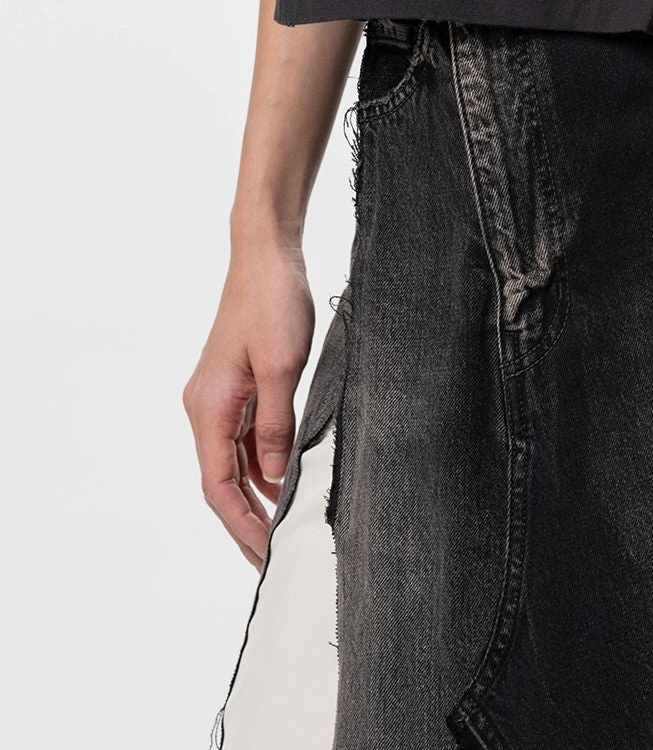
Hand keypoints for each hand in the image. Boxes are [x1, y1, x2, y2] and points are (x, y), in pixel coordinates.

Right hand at [183, 241, 314, 567]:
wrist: (267, 254)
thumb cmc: (274, 302)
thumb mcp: (284, 366)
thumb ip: (278, 424)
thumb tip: (275, 476)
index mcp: (208, 408)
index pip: (218, 486)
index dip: (241, 525)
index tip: (265, 557)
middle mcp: (206, 407)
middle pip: (221, 481)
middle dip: (245, 521)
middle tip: (274, 559)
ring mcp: (220, 397)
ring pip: (234, 461)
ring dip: (257, 494)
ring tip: (284, 528)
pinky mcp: (237, 385)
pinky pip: (245, 437)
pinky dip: (262, 463)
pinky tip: (285, 480)